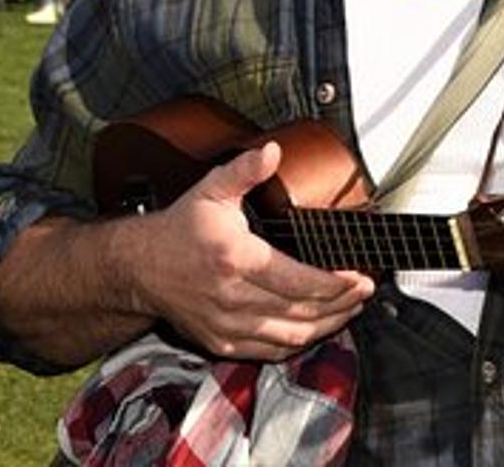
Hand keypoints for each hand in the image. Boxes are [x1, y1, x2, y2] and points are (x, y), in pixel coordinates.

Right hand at [124, 141, 371, 361]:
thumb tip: (273, 151)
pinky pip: (269, 351)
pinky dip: (298, 343)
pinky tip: (316, 328)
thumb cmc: (179, 229)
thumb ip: (245, 170)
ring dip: (327, 326)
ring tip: (349, 309)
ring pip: (290, 337)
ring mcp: (226, 325)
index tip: (359, 276)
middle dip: (341, 303)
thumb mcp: (210, 190)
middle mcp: (231, 297)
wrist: (139, 268)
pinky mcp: (221, 342)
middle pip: (302, 311)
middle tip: (364, 291)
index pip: (298, 280)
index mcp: (235, 258)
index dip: (335, 283)